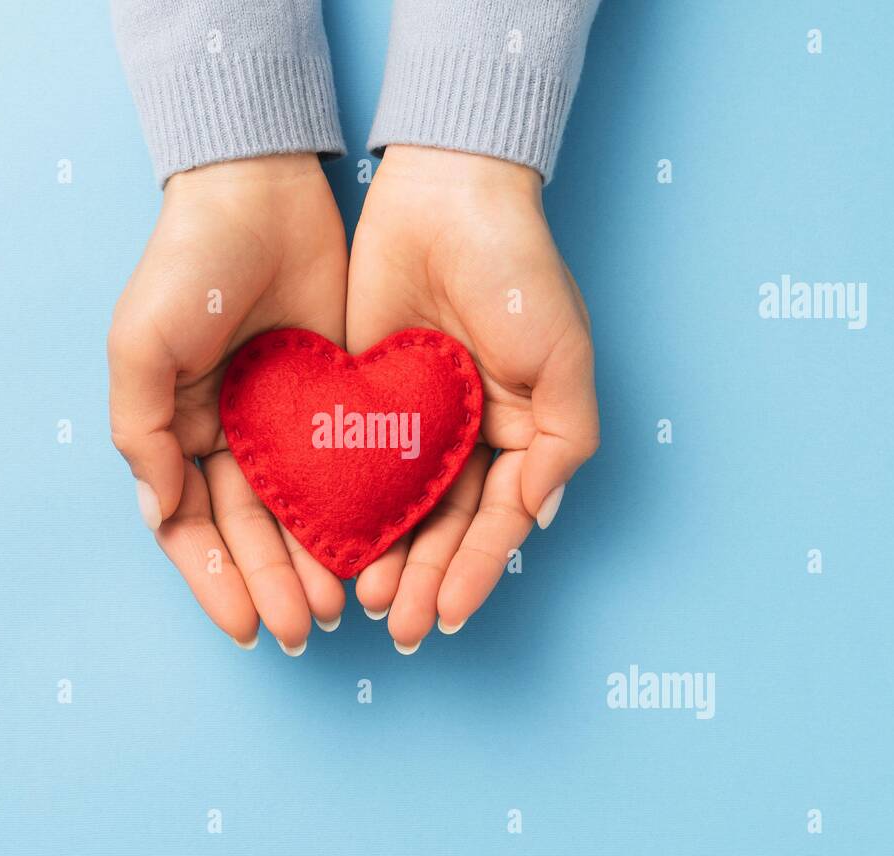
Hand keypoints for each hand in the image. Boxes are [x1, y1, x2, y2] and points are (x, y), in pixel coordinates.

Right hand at [109, 154, 347, 653]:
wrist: (260, 189)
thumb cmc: (186, 264)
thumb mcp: (140, 345)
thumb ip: (141, 432)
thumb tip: (162, 514)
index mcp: (175, 432)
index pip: (193, 527)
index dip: (215, 580)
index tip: (245, 627)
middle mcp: (228, 437)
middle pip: (250, 533)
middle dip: (272, 585)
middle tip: (303, 631)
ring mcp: (283, 422)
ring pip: (298, 513)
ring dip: (313, 563)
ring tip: (339, 607)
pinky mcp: (335, 398)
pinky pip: (343, 468)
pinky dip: (352, 512)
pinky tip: (371, 549)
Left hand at [346, 145, 599, 651]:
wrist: (446, 192)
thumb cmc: (519, 272)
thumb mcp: (564, 359)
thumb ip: (561, 444)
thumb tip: (535, 520)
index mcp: (518, 433)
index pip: (495, 521)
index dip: (472, 572)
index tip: (446, 616)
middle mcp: (465, 436)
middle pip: (443, 527)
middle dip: (423, 579)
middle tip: (397, 624)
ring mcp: (411, 420)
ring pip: (396, 507)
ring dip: (384, 558)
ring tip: (363, 601)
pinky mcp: (360, 396)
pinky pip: (351, 463)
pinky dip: (344, 507)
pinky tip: (329, 545)